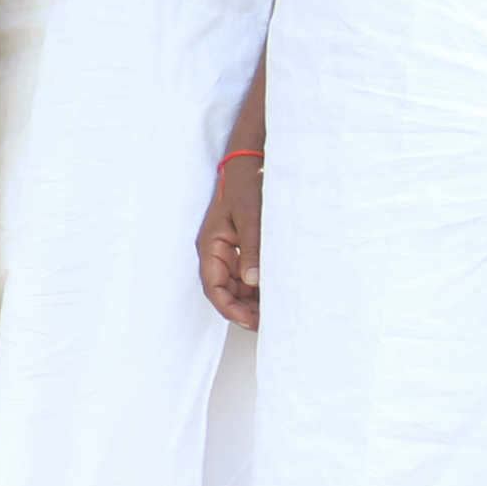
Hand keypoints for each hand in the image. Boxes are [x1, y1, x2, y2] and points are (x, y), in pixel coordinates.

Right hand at [196, 152, 261, 327]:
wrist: (251, 162)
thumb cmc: (246, 185)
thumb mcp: (250, 217)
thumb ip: (251, 249)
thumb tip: (253, 281)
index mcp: (211, 246)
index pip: (214, 287)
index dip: (230, 308)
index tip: (251, 321)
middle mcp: (217, 251)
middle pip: (225, 290)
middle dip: (242, 309)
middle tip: (267, 322)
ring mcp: (229, 249)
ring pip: (236, 284)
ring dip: (251, 299)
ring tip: (274, 312)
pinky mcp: (242, 245)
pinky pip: (246, 272)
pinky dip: (258, 285)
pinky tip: (275, 292)